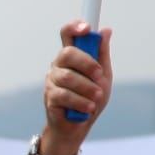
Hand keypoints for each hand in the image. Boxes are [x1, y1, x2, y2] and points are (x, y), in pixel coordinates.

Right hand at [42, 20, 112, 154]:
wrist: (79, 126)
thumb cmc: (90, 99)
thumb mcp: (103, 76)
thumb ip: (101, 55)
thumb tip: (106, 31)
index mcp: (72, 57)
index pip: (67, 34)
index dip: (74, 27)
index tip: (87, 28)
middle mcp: (59, 66)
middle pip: (67, 53)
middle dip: (87, 63)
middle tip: (99, 74)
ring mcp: (52, 81)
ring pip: (68, 77)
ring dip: (87, 88)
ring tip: (97, 97)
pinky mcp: (49, 97)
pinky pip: (65, 95)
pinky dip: (81, 102)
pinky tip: (88, 108)